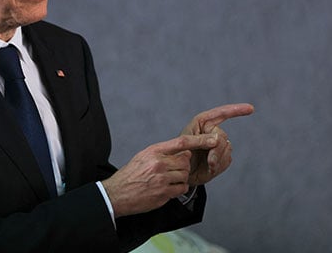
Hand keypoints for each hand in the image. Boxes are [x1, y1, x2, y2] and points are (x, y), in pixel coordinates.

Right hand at [101, 135, 219, 217]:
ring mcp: (162, 179)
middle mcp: (159, 163)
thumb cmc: (131, 174)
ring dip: (181, 178)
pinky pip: (182, 188)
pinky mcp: (164, 193)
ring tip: (168, 180)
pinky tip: (168, 188)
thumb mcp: (143, 156)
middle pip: (186, 161)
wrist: (117, 193)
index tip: (214, 139)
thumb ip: (163, 152)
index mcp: (154, 151)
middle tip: (174, 170)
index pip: (182, 142)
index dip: (200, 140)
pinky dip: (179, 188)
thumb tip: (185, 150)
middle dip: (184, 165)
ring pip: (185, 175)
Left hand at [181, 103, 253, 185]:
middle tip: (209, 161)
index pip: (222, 113)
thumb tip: (217, 139)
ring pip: (227, 149)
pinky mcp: (223, 157)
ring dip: (217, 160)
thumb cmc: (177, 154)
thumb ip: (200, 139)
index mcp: (203, 122)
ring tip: (206, 165)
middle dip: (216, 150)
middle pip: (222, 137)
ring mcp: (219, 144)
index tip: (251, 108)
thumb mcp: (185, 144)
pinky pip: (227, 160)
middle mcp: (212, 131)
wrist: (179, 173)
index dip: (236, 110)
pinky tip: (210, 168)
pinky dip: (219, 166)